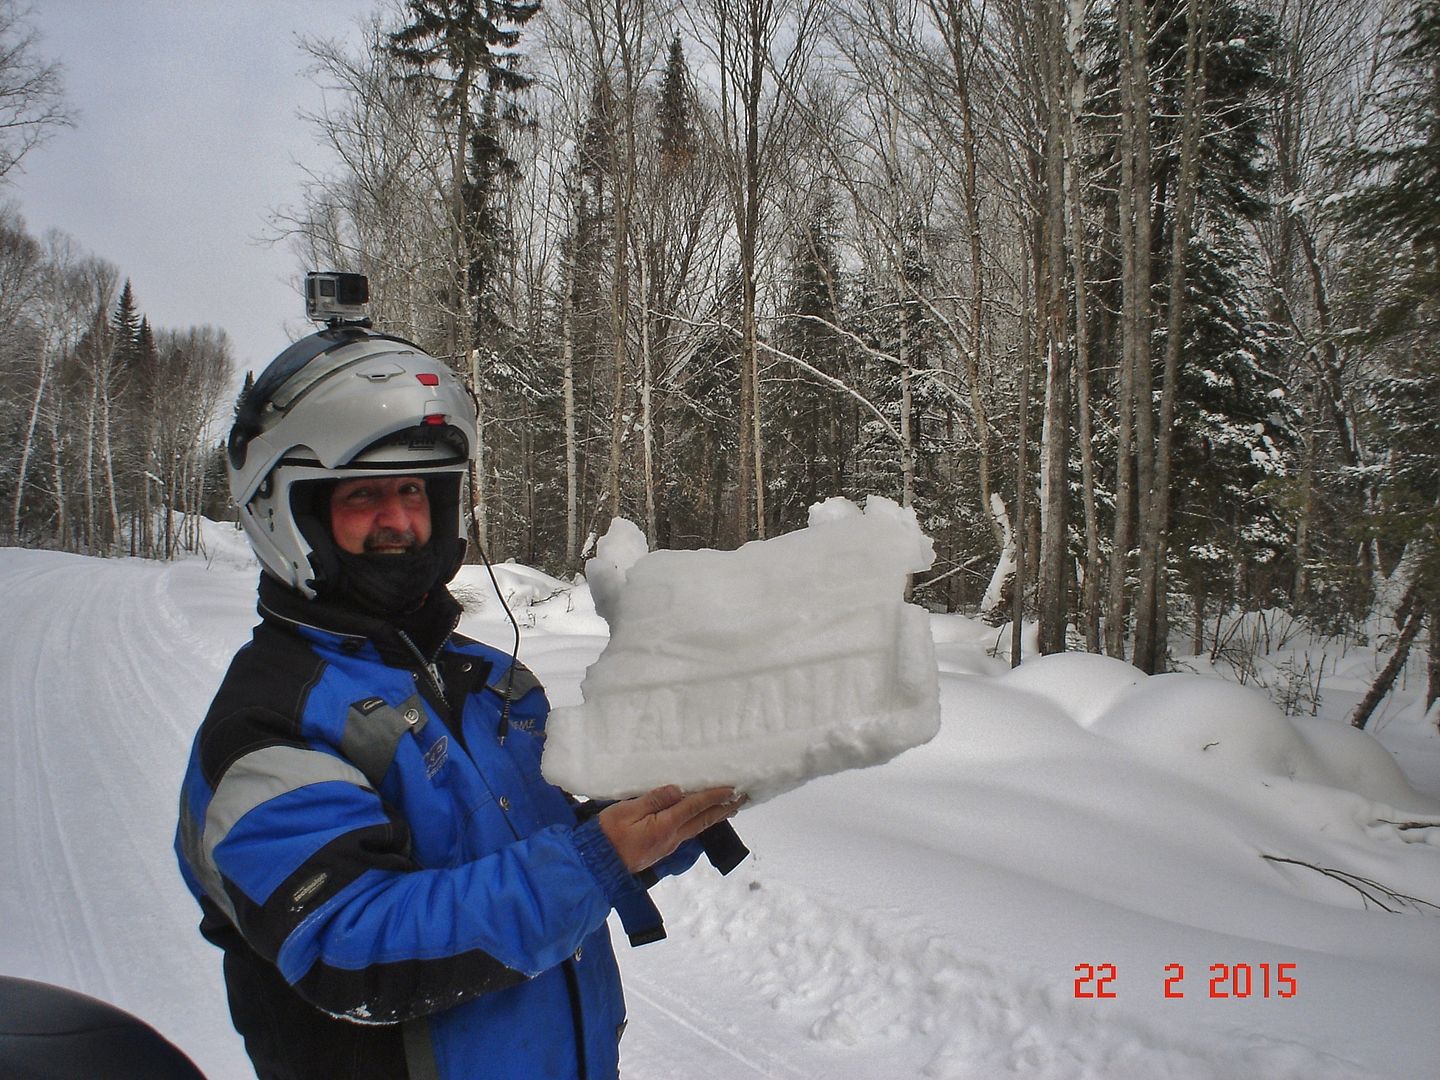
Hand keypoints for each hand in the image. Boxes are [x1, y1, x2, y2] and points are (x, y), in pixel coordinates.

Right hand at [598, 785, 744, 872]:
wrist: (597, 865)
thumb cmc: (608, 835)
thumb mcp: (626, 811)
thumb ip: (653, 800)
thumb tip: (678, 790)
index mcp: (665, 826)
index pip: (696, 806)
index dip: (715, 796)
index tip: (732, 788)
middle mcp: (672, 838)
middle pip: (703, 820)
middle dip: (724, 808)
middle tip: (742, 798)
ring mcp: (668, 846)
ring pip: (697, 828)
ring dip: (715, 816)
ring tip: (728, 808)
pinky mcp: (661, 849)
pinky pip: (688, 833)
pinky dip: (700, 822)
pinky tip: (701, 819)